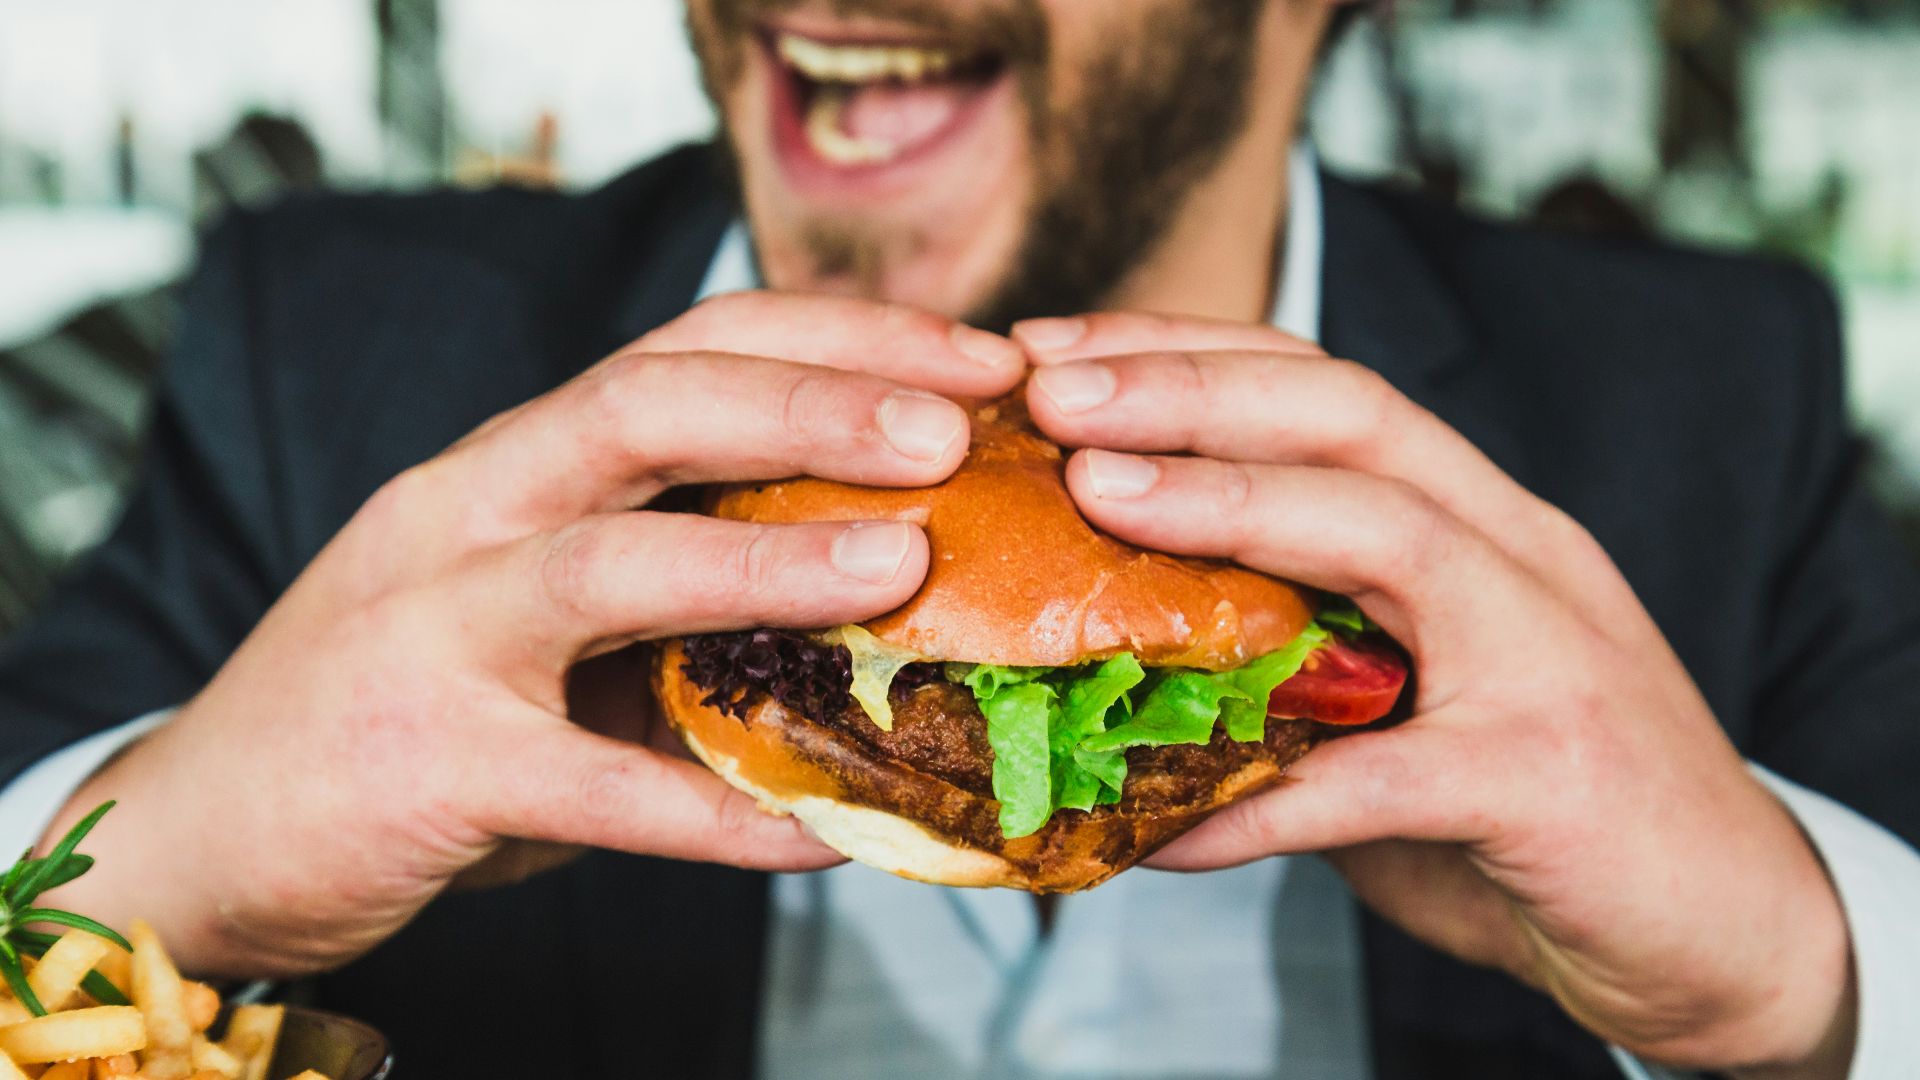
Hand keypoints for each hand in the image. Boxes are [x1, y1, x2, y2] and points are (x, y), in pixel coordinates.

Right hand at [40, 292, 1025, 978]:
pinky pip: (594, 790)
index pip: (686, 348)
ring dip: (767, 559)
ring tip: (904, 565)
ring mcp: (434, 631)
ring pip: (607, 565)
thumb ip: (666, 580)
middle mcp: (469, 511)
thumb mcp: (532, 604)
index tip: (972, 361)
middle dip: (812, 400)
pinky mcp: (426, 764)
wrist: (204, 824)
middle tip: (957, 423)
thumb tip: (878, 589)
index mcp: (515, 460)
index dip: (836, 340)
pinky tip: (827, 832)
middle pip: (646, 406)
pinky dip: (716, 813)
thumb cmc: (406, 701)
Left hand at [1015, 312, 1855, 1079]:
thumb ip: (1300, 661)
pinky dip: (1261, 796)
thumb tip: (1117, 650)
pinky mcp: (1549, 778)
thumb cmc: (1542, 806)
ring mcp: (1547, 654)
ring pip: (1387, 531)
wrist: (1727, 928)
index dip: (1189, 352)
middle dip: (1191, 385)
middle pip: (1352, 414)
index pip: (1328, 387)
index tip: (1056, 354)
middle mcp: (1519, 556)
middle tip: (1048, 389)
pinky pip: (1379, 778)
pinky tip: (1156, 827)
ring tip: (1094, 494)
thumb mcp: (1413, 698)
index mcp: (1479, 522)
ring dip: (1227, 500)